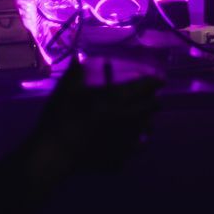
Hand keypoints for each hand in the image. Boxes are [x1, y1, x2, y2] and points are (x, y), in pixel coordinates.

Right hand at [28, 59, 160, 177]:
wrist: (53, 153)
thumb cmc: (60, 118)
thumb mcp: (66, 90)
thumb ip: (76, 72)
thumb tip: (78, 55)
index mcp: (117, 99)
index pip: (145, 87)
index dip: (155, 82)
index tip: (160, 81)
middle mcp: (128, 118)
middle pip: (151, 108)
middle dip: (154, 102)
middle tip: (154, 100)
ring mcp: (126, 140)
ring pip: (148, 129)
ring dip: (148, 123)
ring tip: (146, 121)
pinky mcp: (119, 158)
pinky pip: (135, 150)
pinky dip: (137, 145)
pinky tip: (133, 143)